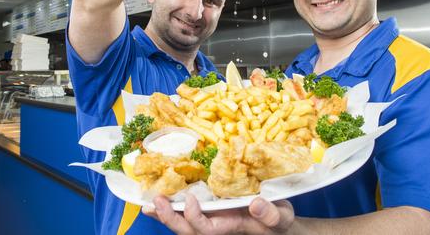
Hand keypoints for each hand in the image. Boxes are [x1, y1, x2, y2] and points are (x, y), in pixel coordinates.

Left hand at [142, 193, 294, 234]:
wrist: (277, 224)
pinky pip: (186, 214)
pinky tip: (159, 200)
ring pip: (183, 224)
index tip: (191, 199)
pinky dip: (172, 208)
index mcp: (231, 227)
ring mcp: (212, 220)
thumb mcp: (281, 217)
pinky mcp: (210, 212)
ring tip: (148, 204)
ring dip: (165, 215)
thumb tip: (255, 204)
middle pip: (187, 231)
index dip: (194, 217)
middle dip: (170, 218)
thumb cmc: (279, 221)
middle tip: (155, 202)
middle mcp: (217, 226)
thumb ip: (271, 214)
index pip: (206, 229)